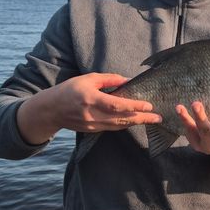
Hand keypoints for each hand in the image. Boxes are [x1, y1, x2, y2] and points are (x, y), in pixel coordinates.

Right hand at [17, 72, 161, 144]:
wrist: (51, 110)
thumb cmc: (69, 90)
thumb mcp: (88, 79)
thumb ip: (109, 79)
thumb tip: (128, 81)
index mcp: (91, 99)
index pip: (117, 105)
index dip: (134, 106)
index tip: (149, 105)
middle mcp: (93, 115)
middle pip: (122, 118)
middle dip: (142, 118)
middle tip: (159, 117)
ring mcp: (92, 125)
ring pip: (119, 125)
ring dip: (136, 123)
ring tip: (152, 119)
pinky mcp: (92, 130)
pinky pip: (113, 128)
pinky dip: (126, 125)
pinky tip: (136, 121)